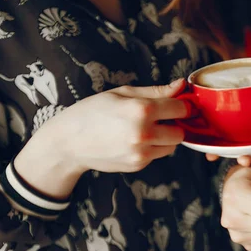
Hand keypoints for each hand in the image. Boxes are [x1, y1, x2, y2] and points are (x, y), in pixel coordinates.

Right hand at [15, 80, 189, 198]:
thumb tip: (181, 85)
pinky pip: (157, 155)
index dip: (179, 105)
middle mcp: (144, 134)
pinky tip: (133, 141)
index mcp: (141, 110)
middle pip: (180, 132)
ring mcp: (141, 153)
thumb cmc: (93, 111)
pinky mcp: (138, 165)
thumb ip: (156, 91)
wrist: (68, 142)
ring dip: (165, 138)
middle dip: (173, 125)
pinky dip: (152, 148)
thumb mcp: (122, 93)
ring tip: (144, 129)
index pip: (181, 109)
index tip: (174, 104)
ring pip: (171, 147)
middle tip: (158, 119)